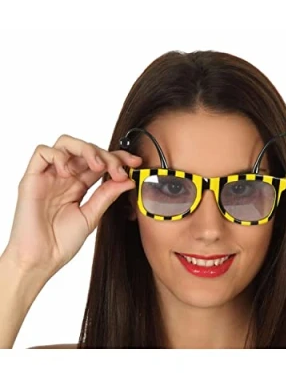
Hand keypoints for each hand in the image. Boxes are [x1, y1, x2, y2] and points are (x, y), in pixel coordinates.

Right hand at [2, 134, 140, 277]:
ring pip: (66, 143)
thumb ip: (107, 195)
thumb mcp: (92, 215)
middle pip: (87, 150)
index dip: (118, 158)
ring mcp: (49, 176)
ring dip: (86, 149)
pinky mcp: (32, 178)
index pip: (100, 162)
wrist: (41, 259)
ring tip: (97, 166)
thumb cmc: (62, 241)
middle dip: (107, 155)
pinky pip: (42, 152)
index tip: (135, 163)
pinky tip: (69, 173)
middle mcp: (65, 177)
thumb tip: (128, 179)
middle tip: (119, 170)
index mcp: (80, 185)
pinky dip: (59, 156)